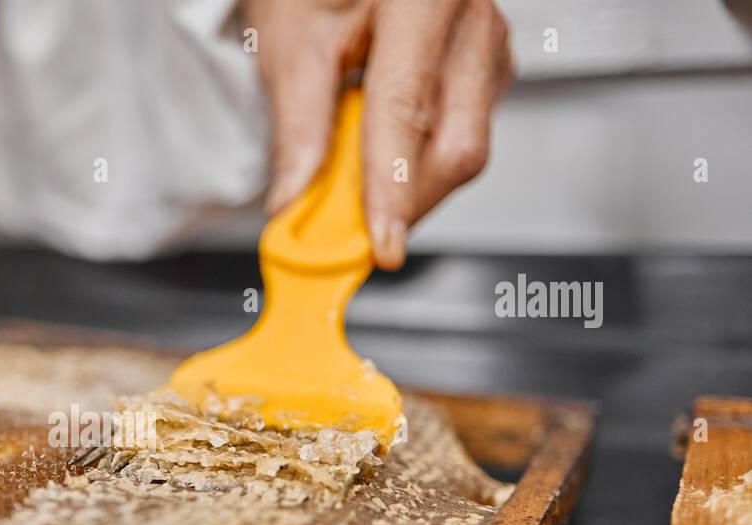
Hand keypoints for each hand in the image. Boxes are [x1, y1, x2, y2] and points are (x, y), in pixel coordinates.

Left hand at [246, 0, 512, 269]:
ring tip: (354, 168)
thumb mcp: (293, 44)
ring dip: (407, 182)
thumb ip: (299, 130)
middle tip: (349, 230)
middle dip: (402, 200)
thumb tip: (295, 201)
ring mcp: (489, 43)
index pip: (407, 111)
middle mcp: (472, 17)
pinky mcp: (488, 67)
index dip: (392, 189)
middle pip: (457, 144)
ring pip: (463, 148)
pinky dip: (415, 161)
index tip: (379, 244)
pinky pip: (461, 135)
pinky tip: (383, 145)